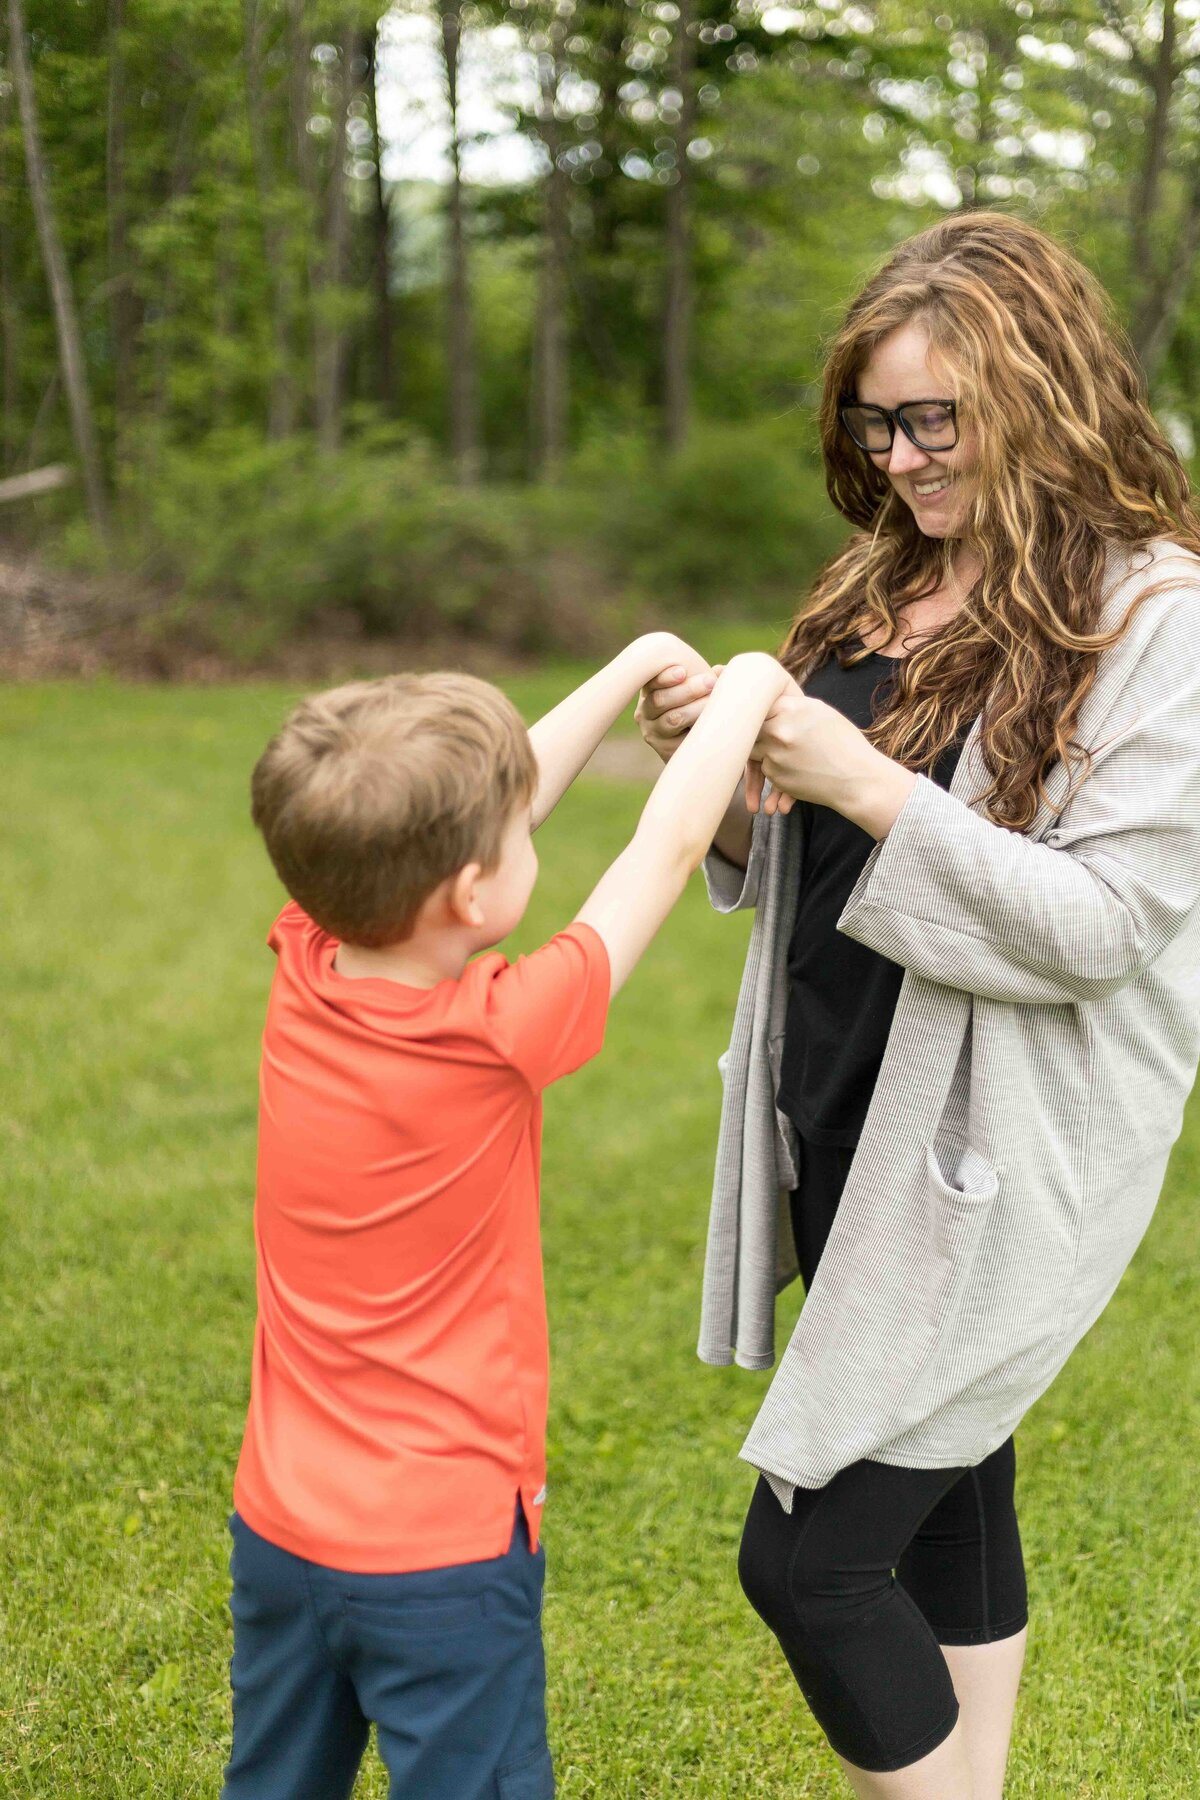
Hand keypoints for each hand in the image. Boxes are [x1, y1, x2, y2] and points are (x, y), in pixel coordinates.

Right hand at [634, 655, 719, 762]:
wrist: (697, 740)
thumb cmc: (698, 703)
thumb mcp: (699, 687)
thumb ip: (707, 677)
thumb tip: (722, 671)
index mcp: (650, 690)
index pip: (651, 681)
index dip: (665, 677)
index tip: (683, 671)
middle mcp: (645, 712)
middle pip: (661, 700)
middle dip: (688, 690)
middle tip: (711, 681)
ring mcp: (653, 733)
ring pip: (673, 719)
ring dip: (696, 708)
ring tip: (714, 702)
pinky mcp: (665, 751)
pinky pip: (682, 740)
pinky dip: (698, 729)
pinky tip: (711, 723)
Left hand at [745, 685, 917, 838]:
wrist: (857, 778)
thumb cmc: (844, 743)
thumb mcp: (821, 712)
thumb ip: (792, 706)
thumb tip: (769, 700)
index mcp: (790, 709)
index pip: (760, 704)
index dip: (760, 710)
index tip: (761, 713)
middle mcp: (778, 730)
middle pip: (751, 727)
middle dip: (758, 731)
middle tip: (765, 734)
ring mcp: (774, 755)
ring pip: (755, 749)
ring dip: (764, 750)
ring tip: (787, 751)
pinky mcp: (775, 776)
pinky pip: (766, 768)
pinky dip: (776, 768)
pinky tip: (797, 768)